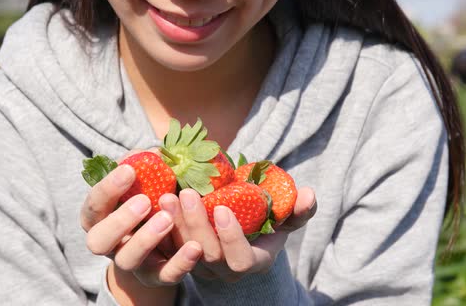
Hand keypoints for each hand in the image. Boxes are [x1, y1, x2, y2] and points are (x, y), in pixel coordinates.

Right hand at [80, 163, 202, 290]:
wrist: (163, 238)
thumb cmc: (149, 198)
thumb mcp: (144, 181)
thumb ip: (144, 166)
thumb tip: (153, 152)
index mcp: (99, 217)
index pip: (93, 205)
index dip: (108, 189)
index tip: (130, 171)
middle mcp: (109, 243)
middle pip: (98, 241)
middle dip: (120, 221)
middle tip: (144, 201)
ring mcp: (131, 262)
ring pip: (127, 260)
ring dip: (146, 240)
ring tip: (167, 219)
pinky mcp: (156, 276)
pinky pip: (164, 276)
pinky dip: (179, 263)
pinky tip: (195, 246)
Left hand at [160, 187, 316, 282]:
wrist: (238, 234)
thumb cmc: (266, 226)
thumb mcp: (284, 220)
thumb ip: (298, 211)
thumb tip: (310, 195)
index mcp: (251, 262)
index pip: (240, 261)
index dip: (231, 238)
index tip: (223, 208)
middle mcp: (223, 270)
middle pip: (207, 255)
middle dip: (196, 225)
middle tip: (187, 194)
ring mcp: (200, 266)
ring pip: (184, 251)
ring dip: (174, 223)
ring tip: (167, 195)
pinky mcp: (181, 256)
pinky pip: (169, 246)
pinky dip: (163, 225)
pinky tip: (156, 201)